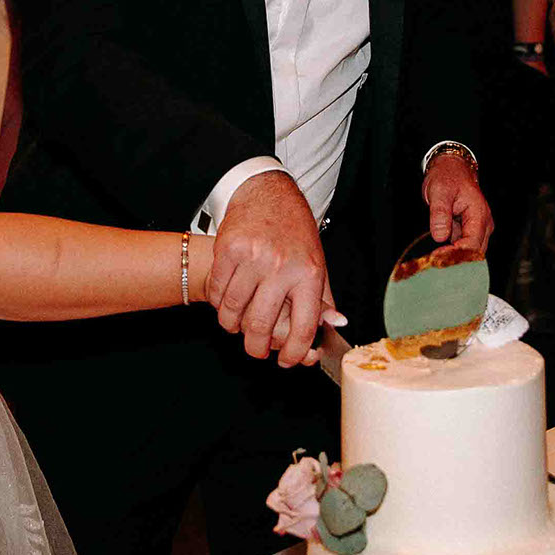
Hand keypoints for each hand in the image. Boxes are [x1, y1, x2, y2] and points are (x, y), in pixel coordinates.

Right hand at [208, 170, 337, 367]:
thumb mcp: (317, 262)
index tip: (287, 361)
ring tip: (238, 326)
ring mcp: (253, 258)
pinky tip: (228, 303)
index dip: (294, 353)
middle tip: (256, 350)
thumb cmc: (293, 231)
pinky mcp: (228, 250)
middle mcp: (282, 266)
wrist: (267, 194)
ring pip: (234, 312)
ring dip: (233, 327)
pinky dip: (220, 306)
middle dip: (256, 348)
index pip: (303, 328)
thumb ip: (324, 298)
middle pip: (261, 326)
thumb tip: (336, 326)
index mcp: (309, 274)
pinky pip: (219, 293)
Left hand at [423, 149, 491, 253]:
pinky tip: (440, 255)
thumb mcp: (439, 191)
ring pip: (470, 253)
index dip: (456, 255)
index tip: (437, 258)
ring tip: (435, 260)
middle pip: (474, 254)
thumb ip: (439, 214)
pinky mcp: (470, 231)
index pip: (472, 245)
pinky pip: (465, 247)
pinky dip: (453, 253)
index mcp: (479, 215)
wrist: (452, 169)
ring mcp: (478, 229)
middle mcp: (483, 224)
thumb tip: (439, 236)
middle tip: (434, 263)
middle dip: (456, 261)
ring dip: (455, 258)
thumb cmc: (448, 177)